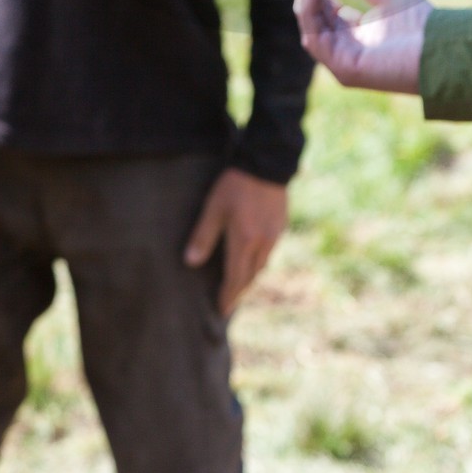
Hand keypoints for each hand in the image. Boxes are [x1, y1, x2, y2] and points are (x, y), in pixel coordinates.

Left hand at [183, 167, 287, 317]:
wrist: (267, 161)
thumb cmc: (236, 184)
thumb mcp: (214, 207)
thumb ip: (203, 236)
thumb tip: (190, 263)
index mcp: (244, 241)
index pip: (234, 278)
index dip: (228, 296)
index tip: (222, 311)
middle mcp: (262, 243)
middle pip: (250, 276)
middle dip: (239, 291)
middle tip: (229, 303)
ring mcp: (274, 235)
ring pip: (261, 265)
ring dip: (249, 277)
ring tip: (239, 284)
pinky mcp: (280, 225)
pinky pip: (269, 252)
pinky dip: (259, 261)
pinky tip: (253, 257)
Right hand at [293, 0, 430, 94]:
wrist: (441, 49)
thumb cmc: (421, 27)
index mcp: (352, 33)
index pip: (322, 2)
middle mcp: (342, 46)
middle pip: (312, 7)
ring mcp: (340, 59)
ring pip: (310, 19)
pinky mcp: (343, 67)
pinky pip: (315, 37)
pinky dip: (311, 9)